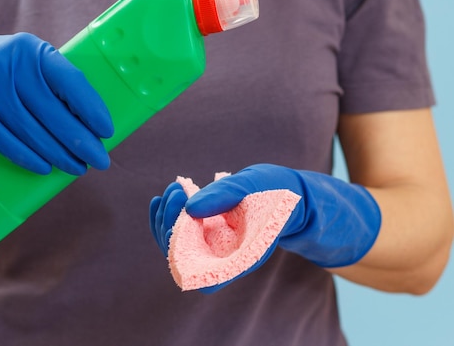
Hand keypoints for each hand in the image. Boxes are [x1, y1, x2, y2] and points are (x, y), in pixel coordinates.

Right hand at [0, 32, 113, 178]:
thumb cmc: (5, 72)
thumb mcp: (29, 64)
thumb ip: (57, 83)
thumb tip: (95, 122)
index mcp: (33, 51)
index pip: (69, 80)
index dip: (91, 108)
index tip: (108, 131)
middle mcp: (10, 64)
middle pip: (52, 111)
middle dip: (80, 141)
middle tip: (100, 160)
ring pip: (29, 129)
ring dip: (57, 154)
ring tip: (77, 168)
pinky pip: (2, 139)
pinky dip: (26, 157)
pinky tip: (45, 168)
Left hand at [150, 164, 380, 291]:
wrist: (294, 197)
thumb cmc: (279, 191)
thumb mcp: (256, 185)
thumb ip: (226, 193)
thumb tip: (190, 207)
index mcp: (240, 257)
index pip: (197, 273)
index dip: (178, 245)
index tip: (181, 206)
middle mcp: (224, 260)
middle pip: (180, 258)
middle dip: (168, 223)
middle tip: (174, 191)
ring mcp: (215, 250)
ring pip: (176, 247)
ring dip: (166, 219)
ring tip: (172, 190)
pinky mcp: (210, 238)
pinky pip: (181, 235)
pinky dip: (168, 217)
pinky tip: (165, 198)